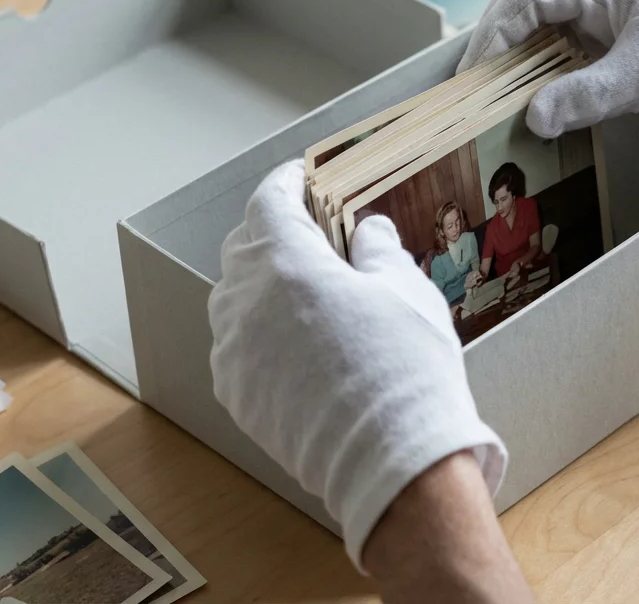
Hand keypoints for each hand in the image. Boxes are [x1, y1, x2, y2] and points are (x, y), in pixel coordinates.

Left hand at [208, 161, 506, 568]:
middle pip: (244, 247)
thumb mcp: (406, 289)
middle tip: (311, 235)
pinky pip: (236, 345)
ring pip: (234, 298)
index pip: (269, 203)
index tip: (299, 178)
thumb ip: (377, 249)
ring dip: (261, 284)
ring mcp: (233, 350)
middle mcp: (245, 301)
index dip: (285, 184)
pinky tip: (296, 346)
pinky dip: (257, 333)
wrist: (390, 460)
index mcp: (286, 262)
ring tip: (304, 294)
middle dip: (273, 233)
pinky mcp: (235, 393)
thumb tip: (366, 231)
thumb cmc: (404, 367)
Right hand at [457, 0, 638, 137]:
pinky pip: (572, 49)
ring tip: (497, 99)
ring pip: (548, 28)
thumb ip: (585, 97)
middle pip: (529, 5)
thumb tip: (532, 117)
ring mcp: (615, 10)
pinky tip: (540, 103)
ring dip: (523, 61)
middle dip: (498, 46)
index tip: (473, 77)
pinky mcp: (626, 37)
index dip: (493, 35)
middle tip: (473, 89)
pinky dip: (550, 74)